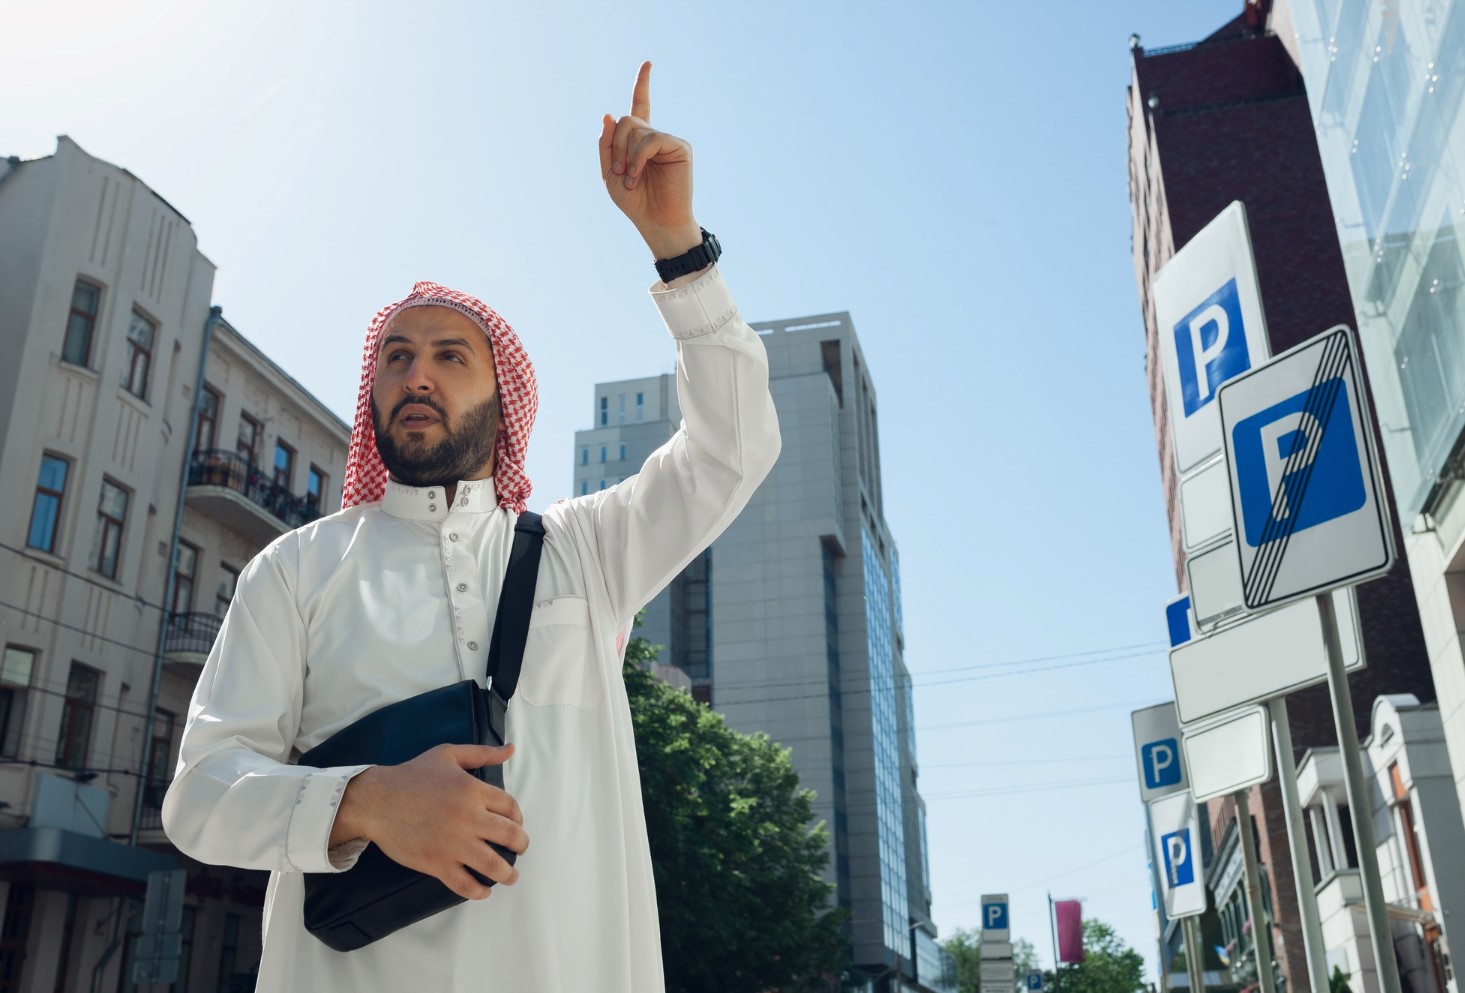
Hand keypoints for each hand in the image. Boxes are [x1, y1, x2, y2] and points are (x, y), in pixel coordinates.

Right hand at [332, 743, 528, 899]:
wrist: (376, 800)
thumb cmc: (412, 775)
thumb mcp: (448, 755)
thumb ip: (482, 752)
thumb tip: (510, 749)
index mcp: (474, 790)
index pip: (511, 807)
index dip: (518, 818)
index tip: (516, 824)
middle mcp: (469, 818)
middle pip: (510, 836)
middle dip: (521, 845)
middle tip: (520, 850)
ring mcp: (454, 843)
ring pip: (493, 865)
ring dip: (508, 874)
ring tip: (510, 876)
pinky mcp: (437, 863)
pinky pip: (466, 884)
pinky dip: (479, 891)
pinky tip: (484, 890)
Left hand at [599, 61, 701, 259]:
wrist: (656, 222)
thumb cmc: (636, 202)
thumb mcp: (610, 173)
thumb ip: (606, 144)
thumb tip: (609, 114)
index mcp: (639, 142)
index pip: (641, 107)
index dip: (643, 85)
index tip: (648, 63)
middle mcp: (655, 137)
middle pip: (626, 120)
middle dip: (616, 145)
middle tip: (620, 171)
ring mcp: (668, 140)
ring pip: (635, 129)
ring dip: (626, 156)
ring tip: (631, 179)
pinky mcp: (680, 147)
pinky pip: (650, 140)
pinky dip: (638, 158)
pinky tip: (638, 175)